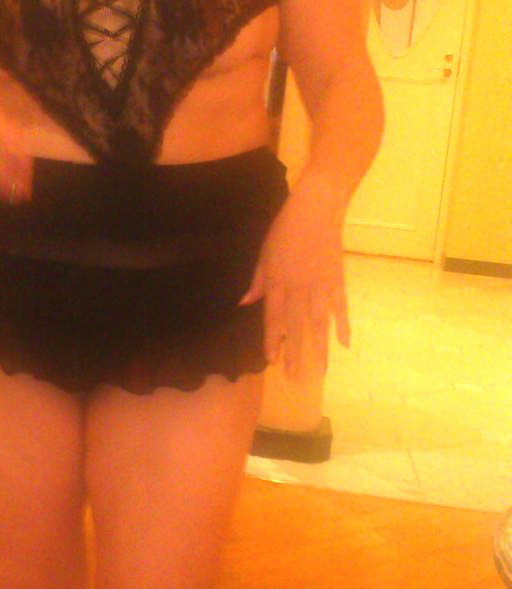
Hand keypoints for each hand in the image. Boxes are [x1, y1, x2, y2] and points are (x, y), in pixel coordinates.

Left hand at [238, 178, 349, 377]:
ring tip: (321, 371)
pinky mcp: (337, 280)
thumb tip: (243, 303)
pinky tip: (344, 344)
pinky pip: (341, 307)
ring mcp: (320, 286)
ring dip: (320, 348)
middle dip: (296, 354)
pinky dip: (343, 325)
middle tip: (296, 379)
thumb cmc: (285, 229)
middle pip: (296, 327)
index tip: (272, 361)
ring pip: (319, 323)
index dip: (273, 340)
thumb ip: (256, 281)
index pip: (273, 318)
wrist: (316, 209)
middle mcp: (298, 288)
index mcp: (278, 282)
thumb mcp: (264, 253)